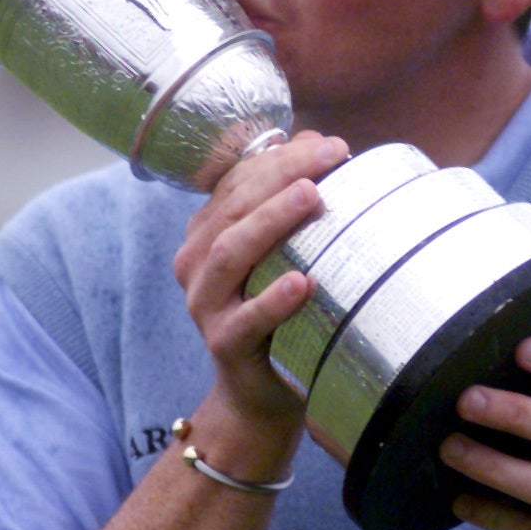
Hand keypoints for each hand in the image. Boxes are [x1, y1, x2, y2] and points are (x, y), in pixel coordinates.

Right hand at [174, 131, 348, 425]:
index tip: (332, 145)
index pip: (239, 180)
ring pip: (230, 252)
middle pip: (234, 207)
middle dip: (282, 176)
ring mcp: (205, 304)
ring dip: (272, 221)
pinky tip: (304, 282)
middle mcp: (198, 262)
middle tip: (329, 158)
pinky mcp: (223, 344)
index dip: (282, 157)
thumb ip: (291, 195)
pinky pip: (245, 319)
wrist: (263, 391)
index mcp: (209, 232)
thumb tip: (312, 138)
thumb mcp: (285, 250)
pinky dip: (273, 299)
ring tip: (313, 198)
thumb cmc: (279, 312)